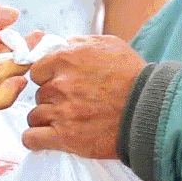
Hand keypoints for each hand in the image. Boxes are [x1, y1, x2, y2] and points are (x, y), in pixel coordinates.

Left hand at [22, 37, 145, 158]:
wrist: (150, 110)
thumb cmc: (134, 77)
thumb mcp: (110, 45)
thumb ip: (81, 42)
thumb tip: (63, 43)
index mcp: (66, 60)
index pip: (37, 70)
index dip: (48, 77)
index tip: (61, 83)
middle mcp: (59, 85)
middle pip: (38, 94)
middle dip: (52, 98)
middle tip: (73, 103)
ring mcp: (61, 112)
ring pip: (35, 116)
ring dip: (47, 118)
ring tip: (67, 121)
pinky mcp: (65, 138)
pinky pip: (32, 138)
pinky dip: (35, 139)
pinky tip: (46, 137)